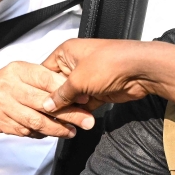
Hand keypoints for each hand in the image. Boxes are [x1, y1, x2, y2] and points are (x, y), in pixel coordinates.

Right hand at [0, 61, 95, 137]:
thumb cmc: (1, 85)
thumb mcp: (20, 73)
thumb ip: (42, 80)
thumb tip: (72, 89)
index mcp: (18, 70)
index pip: (47, 80)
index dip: (68, 91)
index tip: (84, 99)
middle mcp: (9, 87)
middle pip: (44, 103)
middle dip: (69, 114)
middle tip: (86, 121)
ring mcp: (2, 106)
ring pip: (35, 121)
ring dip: (57, 129)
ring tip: (71, 131)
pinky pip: (25, 131)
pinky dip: (40, 134)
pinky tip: (50, 133)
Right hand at [41, 38, 155, 112]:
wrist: (139, 70)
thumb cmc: (110, 63)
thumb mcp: (77, 79)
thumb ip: (60, 94)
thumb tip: (48, 104)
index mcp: (66, 52)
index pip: (44, 71)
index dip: (39, 87)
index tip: (34, 102)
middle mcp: (75, 64)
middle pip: (57, 87)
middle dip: (55, 101)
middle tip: (49, 115)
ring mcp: (87, 78)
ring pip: (71, 98)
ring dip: (69, 109)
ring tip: (61, 122)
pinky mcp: (97, 91)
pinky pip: (84, 105)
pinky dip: (81, 113)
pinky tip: (75, 122)